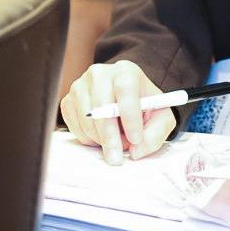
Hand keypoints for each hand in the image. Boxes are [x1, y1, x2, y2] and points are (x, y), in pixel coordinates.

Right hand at [58, 60, 178, 165]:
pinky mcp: (69, 99)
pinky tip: (100, 135)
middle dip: (110, 137)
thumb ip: (154, 135)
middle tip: (117, 158)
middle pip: (101, 106)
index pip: (126, 88)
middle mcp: (101, 74)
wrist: (126, 100)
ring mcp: (81, 85)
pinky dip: (87, 138)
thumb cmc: (143, 106)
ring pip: (86, 119)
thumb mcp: (160, 119)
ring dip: (100, 139)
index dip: (130, 115)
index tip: (135, 138)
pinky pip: (74, 125)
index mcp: (127, 72)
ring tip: (115, 140)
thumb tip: (135, 151)